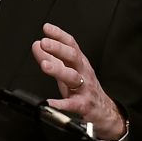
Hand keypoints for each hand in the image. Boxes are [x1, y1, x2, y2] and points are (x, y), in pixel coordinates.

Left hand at [31, 23, 124, 139]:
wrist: (104, 112)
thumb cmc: (84, 89)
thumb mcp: (67, 71)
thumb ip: (51, 58)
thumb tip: (36, 45)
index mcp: (79, 63)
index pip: (71, 44)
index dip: (59, 35)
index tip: (47, 28)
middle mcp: (83, 73)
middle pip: (73, 57)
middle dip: (58, 48)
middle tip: (44, 43)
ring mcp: (84, 89)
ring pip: (73, 77)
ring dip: (58, 70)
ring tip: (45, 65)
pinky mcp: (83, 106)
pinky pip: (71, 104)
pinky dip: (60, 104)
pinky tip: (49, 102)